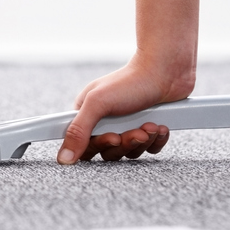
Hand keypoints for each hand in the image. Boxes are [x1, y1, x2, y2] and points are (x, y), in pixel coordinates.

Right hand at [57, 55, 193, 163]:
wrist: (166, 71)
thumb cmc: (130, 81)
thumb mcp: (98, 103)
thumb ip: (78, 131)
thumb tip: (63, 158)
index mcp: (88, 113)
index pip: (84, 146)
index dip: (98, 146)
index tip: (113, 136)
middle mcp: (105, 122)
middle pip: (109, 152)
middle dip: (126, 143)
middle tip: (137, 131)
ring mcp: (127, 126)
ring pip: (130, 152)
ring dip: (143, 141)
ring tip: (151, 125)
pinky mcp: (147, 129)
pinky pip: (149, 149)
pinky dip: (156, 141)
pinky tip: (160, 126)